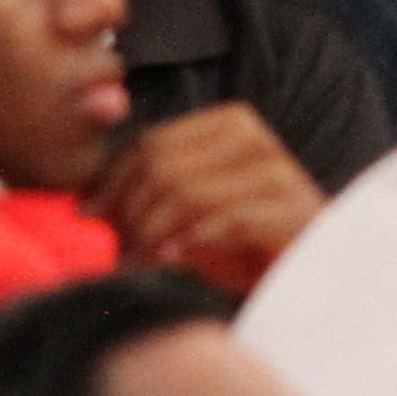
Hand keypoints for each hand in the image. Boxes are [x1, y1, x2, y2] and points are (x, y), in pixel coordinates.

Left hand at [93, 103, 323, 293]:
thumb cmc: (242, 244)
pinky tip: (171, 260)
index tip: (89, 216)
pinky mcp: (289, 209)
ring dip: (150, 235)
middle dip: (128, 211)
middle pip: (163, 166)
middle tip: (119, 249)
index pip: (151, 143)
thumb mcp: (188, 215)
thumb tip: (85, 201)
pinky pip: (222, 220)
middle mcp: (255, 138)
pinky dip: (187, 243)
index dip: (112, 182)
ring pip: (186, 193)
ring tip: (139, 262)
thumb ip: (147, 199)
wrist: (311, 271)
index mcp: (230, 124)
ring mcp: (276, 171)